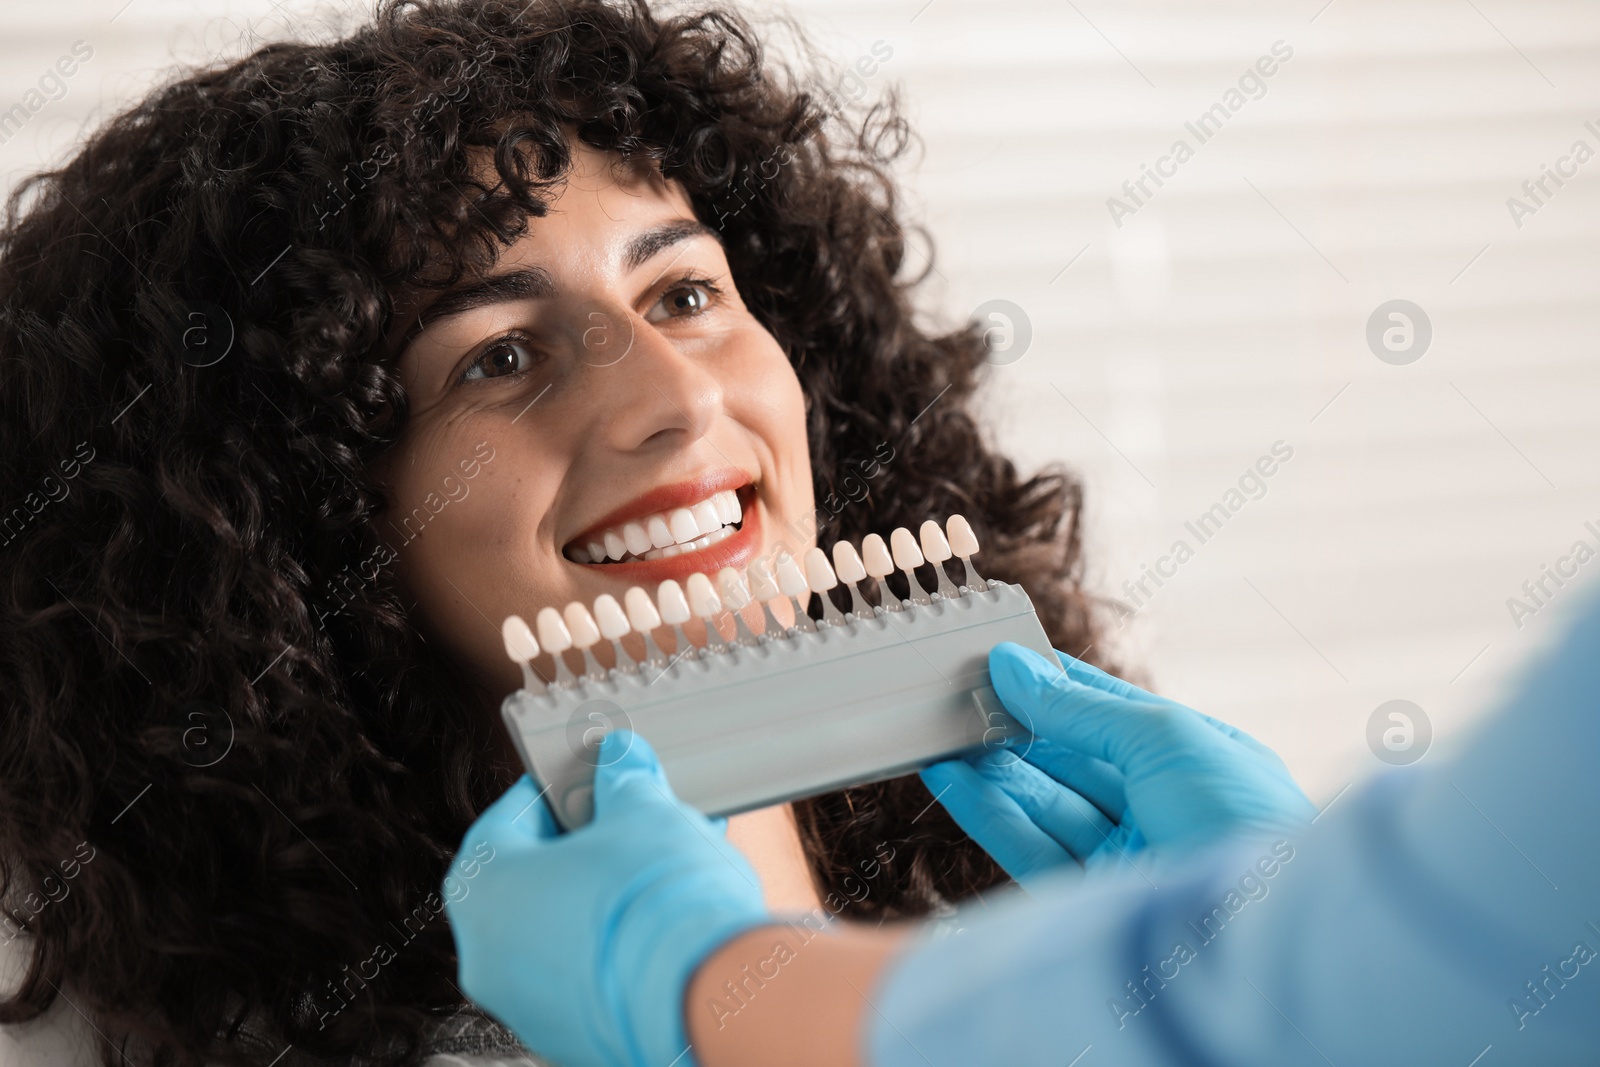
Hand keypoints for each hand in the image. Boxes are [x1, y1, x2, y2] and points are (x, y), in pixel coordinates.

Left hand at [445, 730, 771, 1066]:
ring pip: (566, 930)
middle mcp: (488, 956)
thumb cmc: (657, 902)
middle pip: (538, 879)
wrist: (708, 1000)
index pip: (508, 819)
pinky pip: (592, 974)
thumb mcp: (643, 813)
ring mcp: (528, 1006)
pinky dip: (624, 944)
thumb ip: (624, 781)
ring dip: (613, 894)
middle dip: (595, 845)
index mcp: (482, 889)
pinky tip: (671, 919)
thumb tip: (621, 761)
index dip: (555, 791)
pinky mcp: (574, 1039)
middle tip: (640, 821)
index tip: (591, 778)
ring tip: (672, 867)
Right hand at [921, 642, 1314, 884]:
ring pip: (1044, 803)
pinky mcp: (1091, 903)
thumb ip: (1079, 707)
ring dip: (989, 767)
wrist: (1258, 938)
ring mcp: (1127, 858)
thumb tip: (1011, 666)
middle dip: (1013, 726)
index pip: (1112, 712)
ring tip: (936, 730)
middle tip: (953, 694)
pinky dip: (985, 811)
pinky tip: (948, 776)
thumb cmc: (1242, 822)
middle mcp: (1164, 810)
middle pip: (1070, 760)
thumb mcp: (1164, 738)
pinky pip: (1028, 847)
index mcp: (1200, 762)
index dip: (1055, 685)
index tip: (999, 658)